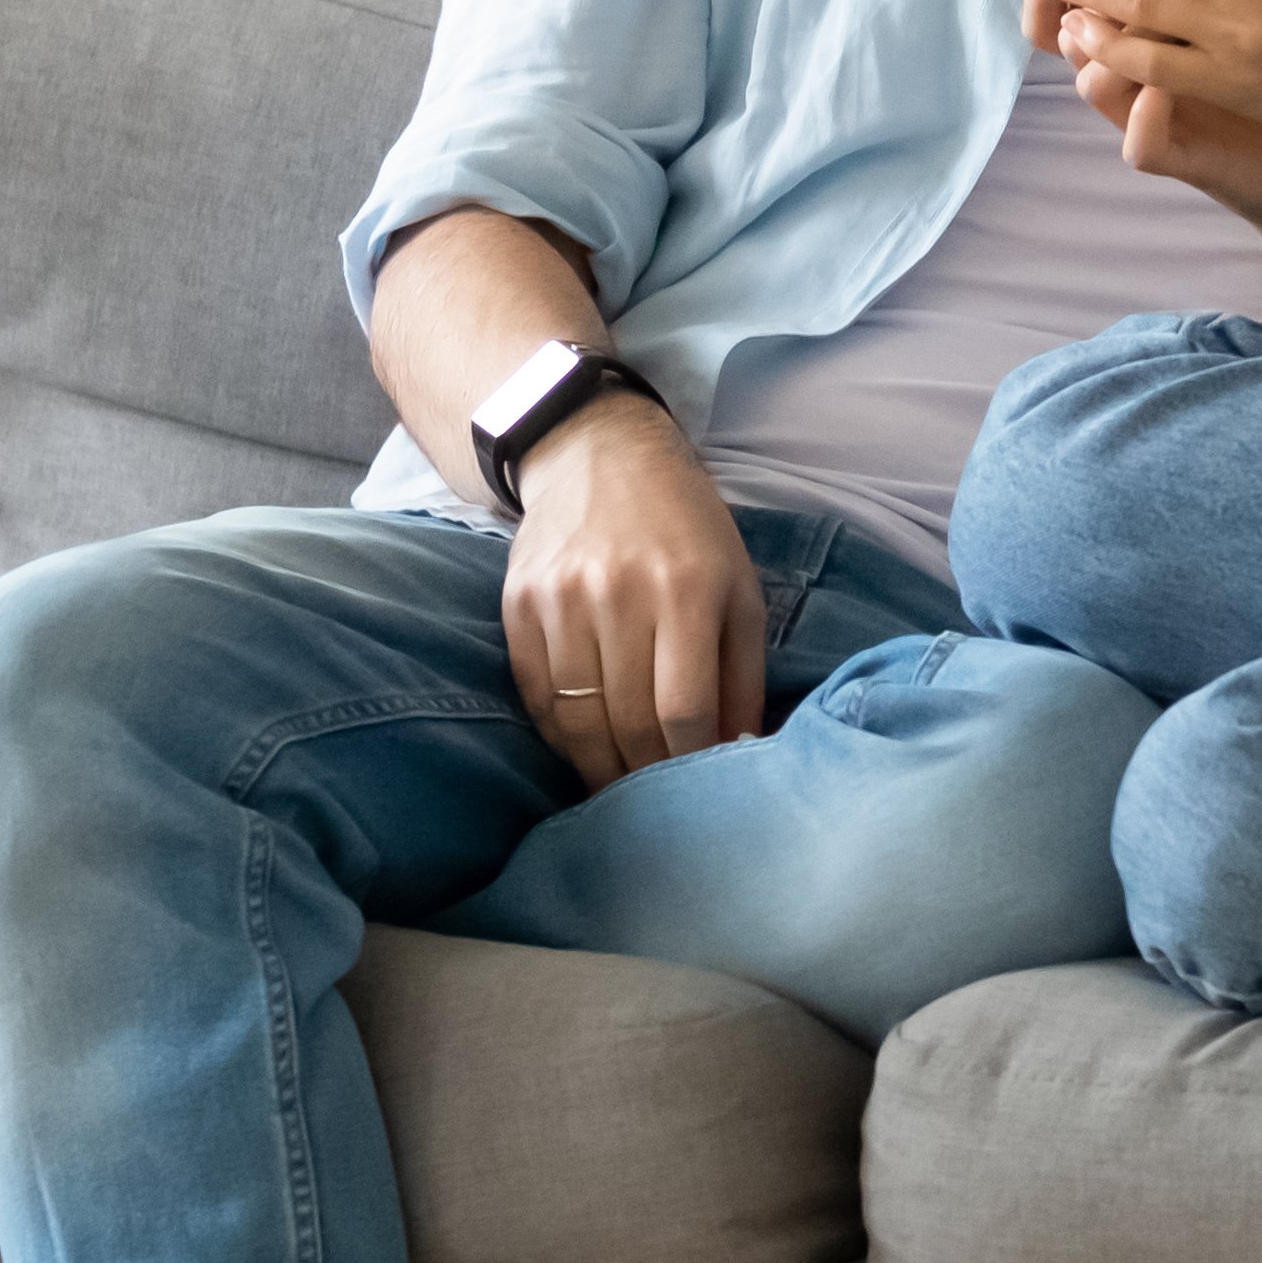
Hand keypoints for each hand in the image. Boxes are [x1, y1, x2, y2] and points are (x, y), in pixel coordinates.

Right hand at [496, 402, 761, 786]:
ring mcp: (560, 599)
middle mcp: (616, 594)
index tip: (696, 790)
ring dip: (598, 767)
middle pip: (627, 723)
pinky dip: (559, 735)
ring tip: (618, 790)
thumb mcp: (738, 590)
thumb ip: (743, 676)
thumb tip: (740, 755)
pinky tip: (582, 749)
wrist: (598, 456)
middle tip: (656, 806)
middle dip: (644, 776)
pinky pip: (535, 695)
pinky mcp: (518, 603)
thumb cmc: (686, 531)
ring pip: (575, 718)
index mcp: (684, 591)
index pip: (683, 710)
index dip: (689, 763)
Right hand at [1015, 0, 1261, 231]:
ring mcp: (1150, 111)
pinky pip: (1142, 141)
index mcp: (1152, 16)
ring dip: (1100, 49)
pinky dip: (1142, 116)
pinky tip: (1156, 92)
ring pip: (1095, 82)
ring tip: (1102, 20)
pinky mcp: (1181, 154)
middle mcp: (1138, 64)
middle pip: (1069, 27)